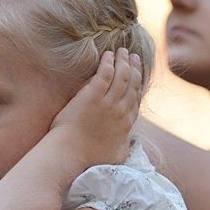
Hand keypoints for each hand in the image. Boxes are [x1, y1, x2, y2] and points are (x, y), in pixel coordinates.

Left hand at [51, 47, 141, 165]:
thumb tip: (127, 140)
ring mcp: (107, 103)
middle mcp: (120, 111)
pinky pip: (104, 75)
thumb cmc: (89, 158)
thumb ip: (124, 145)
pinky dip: (108, 63)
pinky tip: (108, 54)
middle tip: (134, 56)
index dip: (138, 83)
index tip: (138, 73)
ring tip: (122, 50)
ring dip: (123, 61)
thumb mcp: (115, 155)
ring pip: (121, 77)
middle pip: (131, 84)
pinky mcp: (92, 97)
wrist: (70, 155)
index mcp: (126, 124)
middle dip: (134, 68)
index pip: (135, 99)